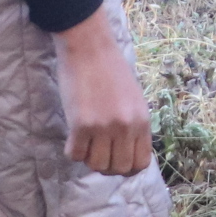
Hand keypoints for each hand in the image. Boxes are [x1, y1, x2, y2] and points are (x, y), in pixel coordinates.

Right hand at [54, 7, 153, 174]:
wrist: (89, 47)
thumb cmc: (110, 69)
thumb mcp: (134, 98)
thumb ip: (133, 124)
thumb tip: (126, 151)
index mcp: (142, 121)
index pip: (141, 163)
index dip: (127, 166)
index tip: (116, 158)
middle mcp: (126, 127)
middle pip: (119, 168)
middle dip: (107, 166)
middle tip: (97, 152)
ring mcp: (104, 127)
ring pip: (96, 165)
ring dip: (89, 158)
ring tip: (85, 143)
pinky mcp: (80, 125)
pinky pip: (75, 155)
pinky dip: (73, 151)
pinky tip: (73, 138)